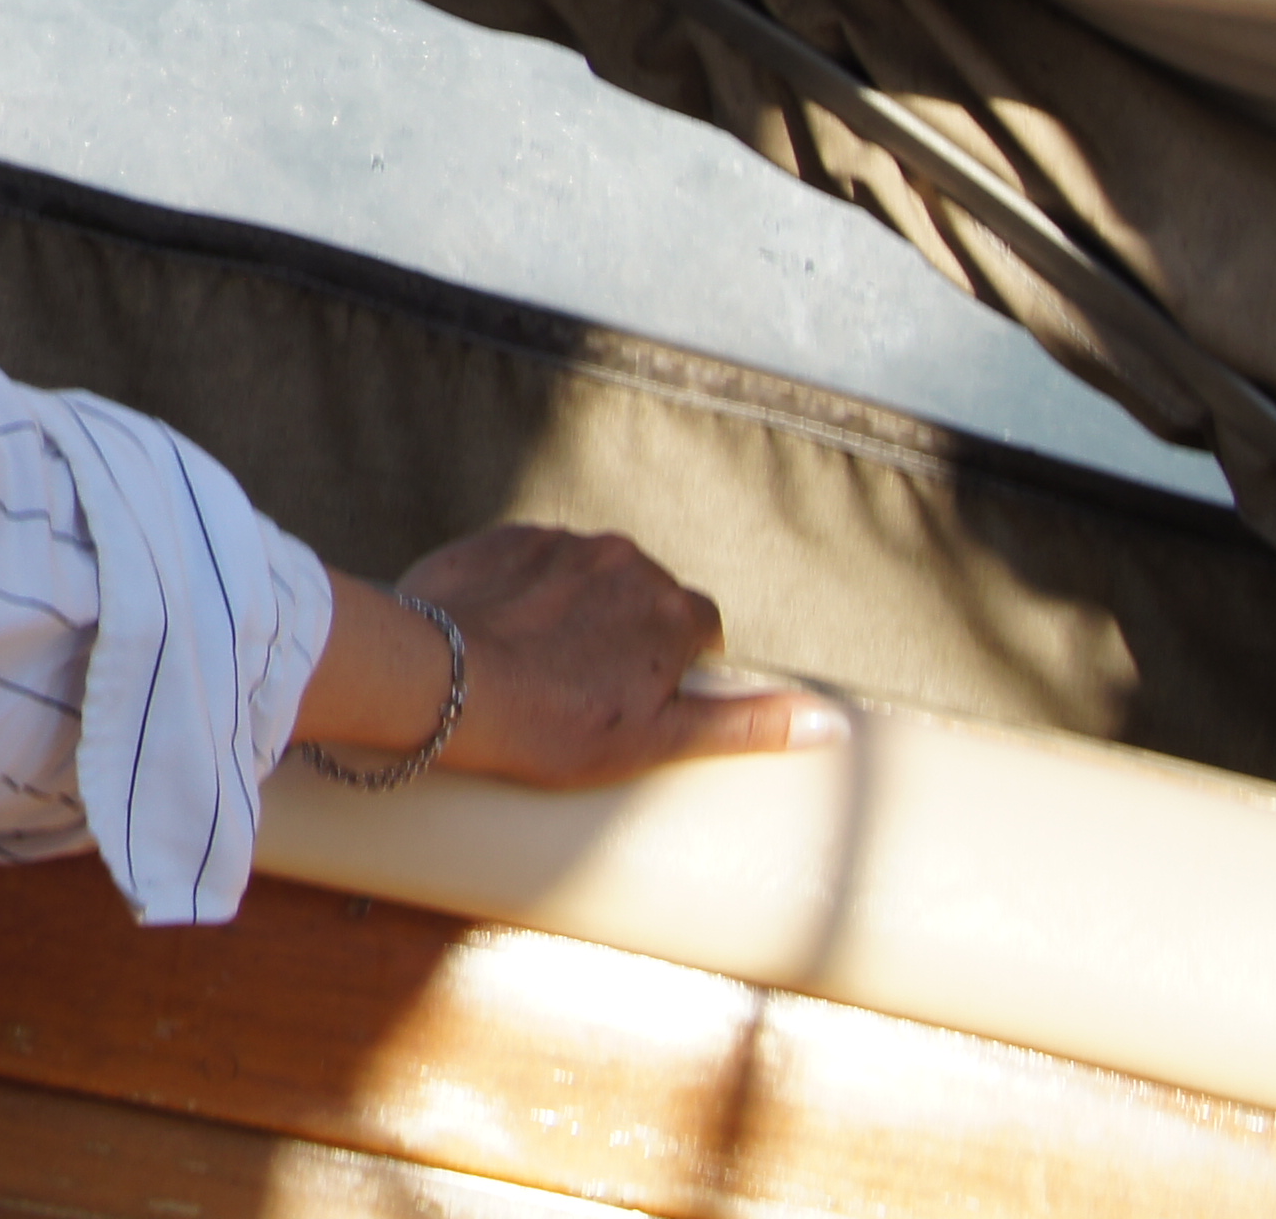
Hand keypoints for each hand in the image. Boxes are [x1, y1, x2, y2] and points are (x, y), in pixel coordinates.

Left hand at [304, 523, 843, 789]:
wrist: (441, 681)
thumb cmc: (554, 725)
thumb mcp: (660, 739)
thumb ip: (748, 723)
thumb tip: (834, 724)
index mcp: (671, 607)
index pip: (699, 627)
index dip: (673, 666)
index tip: (638, 697)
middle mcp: (624, 557)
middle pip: (641, 595)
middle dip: (624, 631)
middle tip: (584, 685)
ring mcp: (559, 541)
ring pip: (586, 574)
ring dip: (574, 605)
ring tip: (538, 660)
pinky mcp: (501, 536)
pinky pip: (530, 560)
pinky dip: (524, 589)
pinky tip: (501, 629)